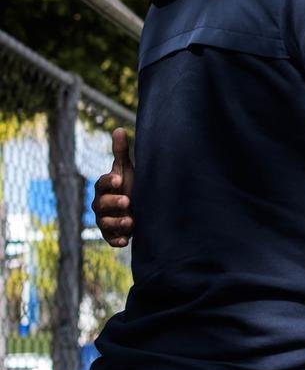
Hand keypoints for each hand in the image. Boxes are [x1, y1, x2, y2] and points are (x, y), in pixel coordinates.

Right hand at [91, 128, 134, 247]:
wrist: (139, 208)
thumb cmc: (130, 185)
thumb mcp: (127, 170)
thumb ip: (121, 153)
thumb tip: (119, 129)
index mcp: (104, 187)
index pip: (102, 183)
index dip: (109, 181)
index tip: (120, 179)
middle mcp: (101, 204)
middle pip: (101, 204)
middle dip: (113, 203)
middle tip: (128, 201)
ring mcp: (105, 220)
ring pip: (105, 223)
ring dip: (117, 223)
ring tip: (131, 221)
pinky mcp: (112, 235)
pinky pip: (110, 239)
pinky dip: (116, 240)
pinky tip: (125, 241)